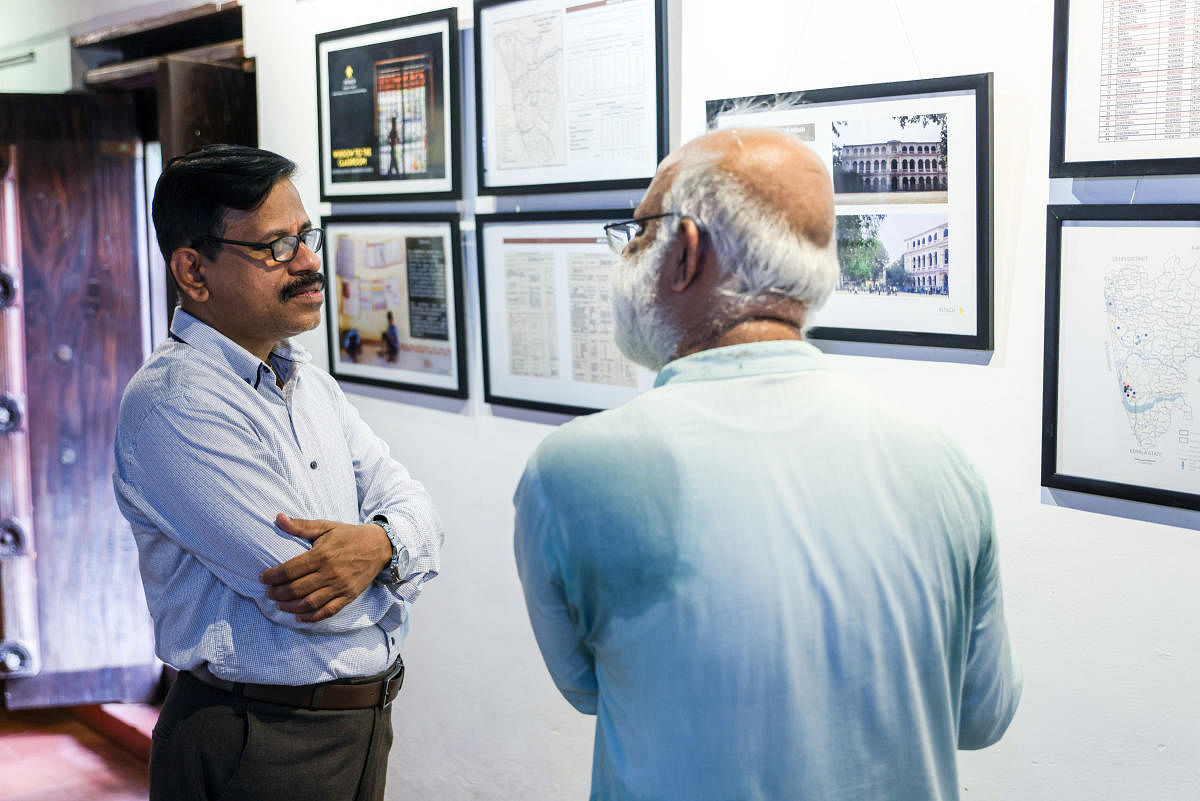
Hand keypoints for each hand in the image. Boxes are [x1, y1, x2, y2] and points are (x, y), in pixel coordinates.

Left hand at [259, 513, 391, 622]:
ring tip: (279, 605)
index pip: (289, 570)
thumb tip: (278, 517)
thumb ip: (301, 526)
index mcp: (322, 555)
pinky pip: (327, 612)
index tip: (262, 578)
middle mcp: (330, 573)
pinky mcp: (348, 596)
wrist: (379, 546)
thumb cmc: (349, 535)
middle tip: (268, 593)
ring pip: (309, 603)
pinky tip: (298, 616)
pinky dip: (311, 617)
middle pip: (296, 589)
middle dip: (277, 593)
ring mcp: (340, 587)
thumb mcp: (326, 526)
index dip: (272, 576)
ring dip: (290, 607)